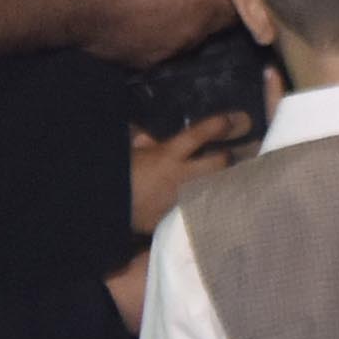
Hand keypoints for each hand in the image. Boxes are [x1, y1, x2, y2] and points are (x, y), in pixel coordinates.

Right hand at [74, 0, 237, 64]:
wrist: (80, 7)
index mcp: (204, 1)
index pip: (240, 2)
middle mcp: (195, 32)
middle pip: (218, 22)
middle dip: (213, 7)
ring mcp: (173, 51)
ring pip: (193, 36)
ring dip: (187, 22)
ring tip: (165, 5)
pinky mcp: (150, 62)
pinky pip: (167, 47)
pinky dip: (162, 35)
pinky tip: (144, 22)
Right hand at [126, 107, 259, 233]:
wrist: (103, 210)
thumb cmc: (115, 176)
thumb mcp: (128, 154)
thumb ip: (143, 143)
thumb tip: (149, 138)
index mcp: (167, 155)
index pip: (199, 134)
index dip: (219, 125)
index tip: (234, 119)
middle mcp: (181, 177)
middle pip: (220, 163)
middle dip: (229, 157)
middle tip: (232, 155)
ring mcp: (183, 200)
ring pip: (216, 187)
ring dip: (224, 181)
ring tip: (234, 178)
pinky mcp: (178, 219)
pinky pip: (201, 209)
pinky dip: (208, 205)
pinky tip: (217, 205)